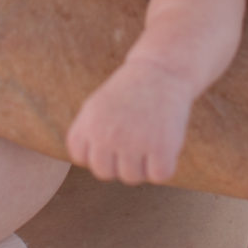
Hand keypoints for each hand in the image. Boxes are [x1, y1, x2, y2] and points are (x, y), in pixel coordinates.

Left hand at [67, 59, 192, 185]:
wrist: (162, 70)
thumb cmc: (130, 91)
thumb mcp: (96, 106)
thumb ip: (87, 136)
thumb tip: (91, 166)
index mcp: (88, 125)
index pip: (82, 158)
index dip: (99, 149)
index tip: (112, 130)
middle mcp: (107, 136)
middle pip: (105, 173)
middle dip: (118, 160)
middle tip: (133, 137)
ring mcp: (134, 143)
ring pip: (132, 178)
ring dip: (142, 164)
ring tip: (149, 137)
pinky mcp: (161, 148)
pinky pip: (158, 176)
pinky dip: (164, 165)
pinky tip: (165, 143)